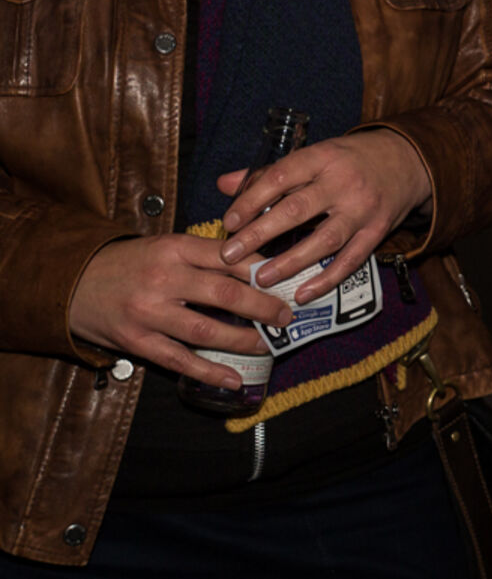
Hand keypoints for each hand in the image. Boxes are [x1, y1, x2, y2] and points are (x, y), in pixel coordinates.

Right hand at [69, 235, 293, 388]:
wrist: (70, 283)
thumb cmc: (129, 263)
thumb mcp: (165, 245)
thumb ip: (204, 254)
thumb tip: (256, 264)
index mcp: (175, 248)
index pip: (229, 257)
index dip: (264, 270)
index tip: (288, 278)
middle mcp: (163, 279)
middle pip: (225, 294)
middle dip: (263, 306)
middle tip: (287, 315)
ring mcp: (148, 313)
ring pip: (206, 330)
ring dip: (243, 340)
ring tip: (268, 344)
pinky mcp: (136, 341)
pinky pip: (179, 359)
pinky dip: (209, 372)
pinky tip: (234, 379)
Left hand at [216, 128, 431, 303]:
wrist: (406, 161)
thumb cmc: (349, 159)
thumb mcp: (314, 155)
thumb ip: (269, 172)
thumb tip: (224, 184)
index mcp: (324, 157)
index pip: (282, 176)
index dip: (252, 199)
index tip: (229, 222)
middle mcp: (344, 182)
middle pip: (299, 209)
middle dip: (261, 233)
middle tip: (230, 254)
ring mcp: (363, 209)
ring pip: (325, 239)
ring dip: (291, 262)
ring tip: (260, 278)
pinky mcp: (378, 231)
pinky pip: (351, 260)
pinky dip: (327, 279)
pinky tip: (302, 293)